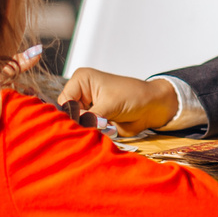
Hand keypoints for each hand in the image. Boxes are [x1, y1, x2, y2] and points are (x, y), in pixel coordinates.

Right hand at [55, 67, 180, 134]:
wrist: (152, 107)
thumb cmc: (134, 96)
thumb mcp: (110, 104)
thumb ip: (91, 117)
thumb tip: (79, 128)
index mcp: (81, 81)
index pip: (65, 102)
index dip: (72, 115)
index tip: (85, 123)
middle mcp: (80, 93)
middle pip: (68, 115)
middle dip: (79, 125)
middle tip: (94, 129)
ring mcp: (87, 108)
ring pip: (76, 125)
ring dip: (87, 131)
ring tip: (102, 130)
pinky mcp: (94, 121)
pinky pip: (86, 132)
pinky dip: (92, 135)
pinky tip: (102, 134)